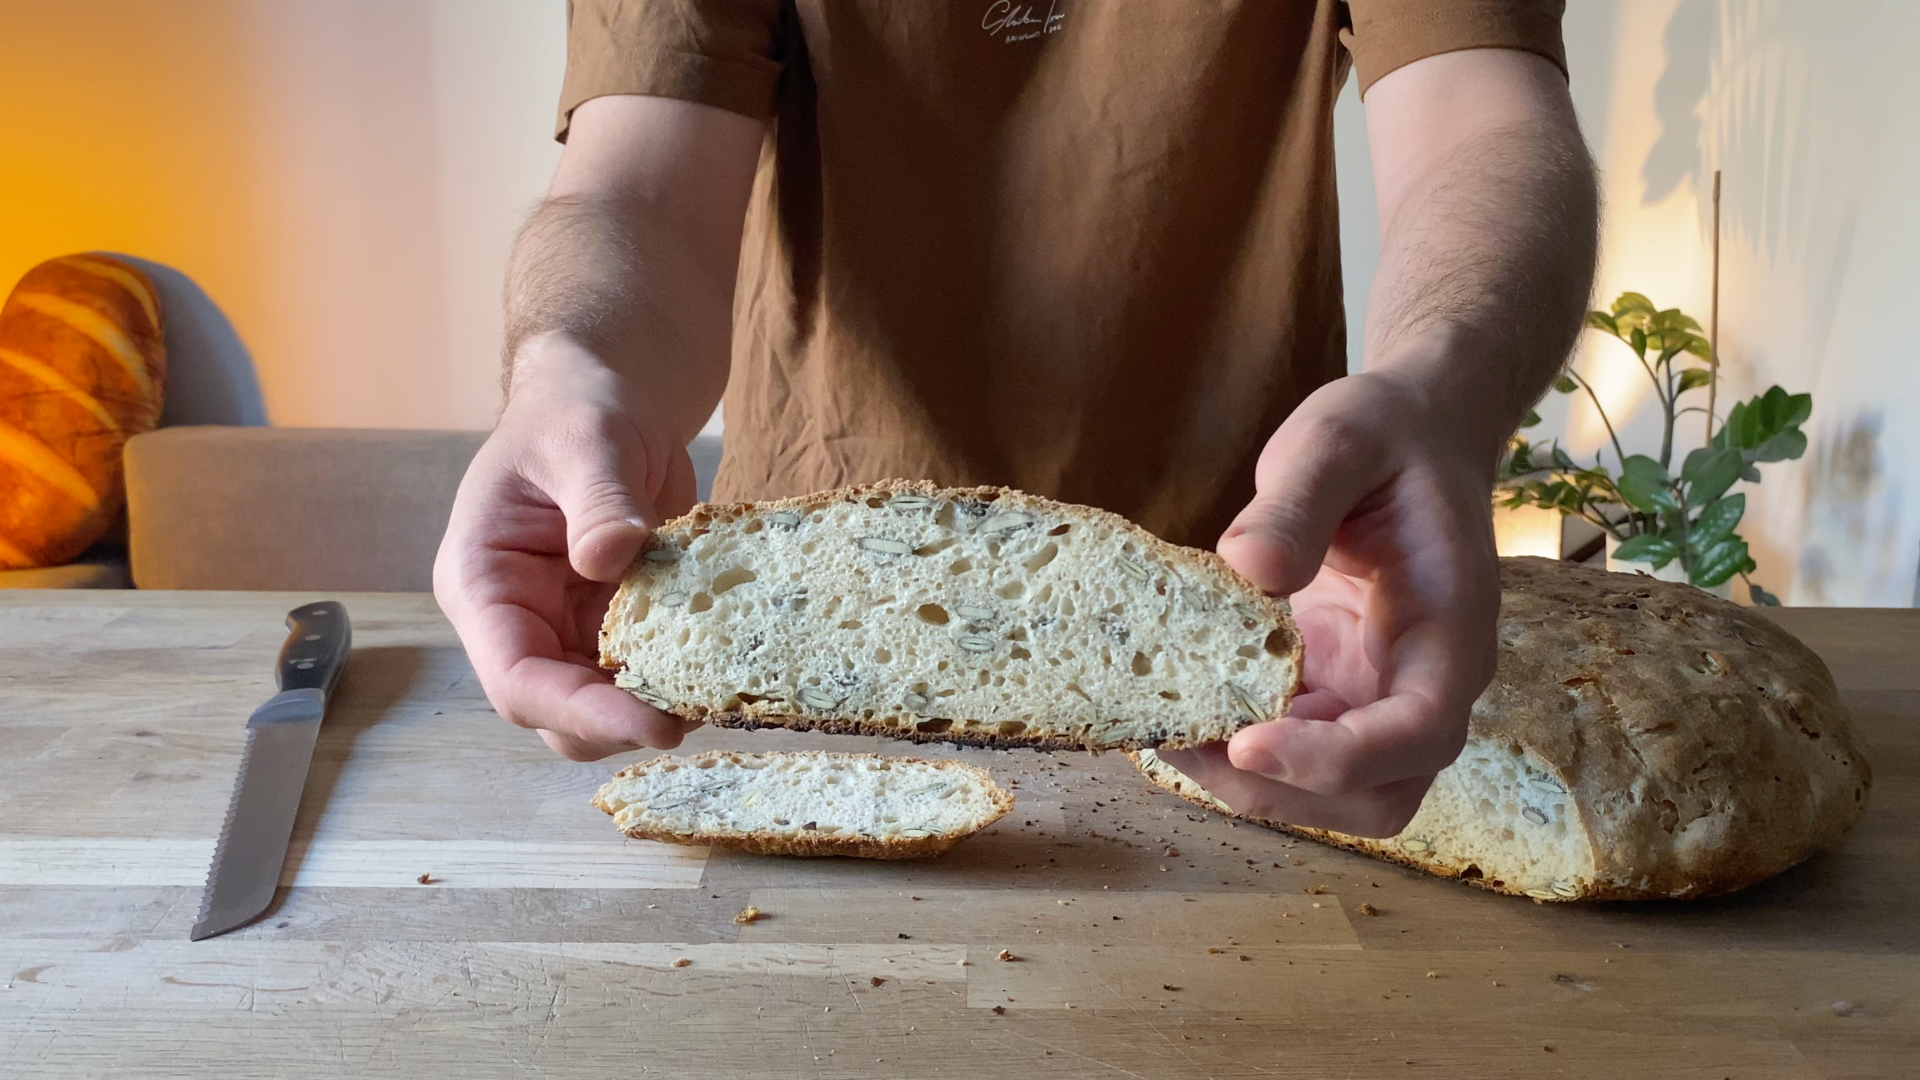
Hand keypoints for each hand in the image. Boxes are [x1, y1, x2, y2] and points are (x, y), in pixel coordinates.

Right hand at [434, 340, 703, 759]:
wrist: (607, 398)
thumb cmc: (576, 410)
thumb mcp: (585, 439)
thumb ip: (596, 498)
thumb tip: (609, 557)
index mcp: (482, 583)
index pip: (516, 678)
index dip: (581, 711)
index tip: (654, 722)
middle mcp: (516, 619)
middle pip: (555, 711)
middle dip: (621, 724)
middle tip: (699, 714)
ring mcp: (565, 627)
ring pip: (600, 705)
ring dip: (655, 708)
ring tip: (721, 694)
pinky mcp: (613, 625)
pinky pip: (641, 671)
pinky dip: (681, 678)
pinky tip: (727, 668)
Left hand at [1159, 367, 1502, 836]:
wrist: (1408, 435)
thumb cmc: (1385, 435)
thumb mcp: (1339, 440)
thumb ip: (1299, 501)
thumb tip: (1248, 568)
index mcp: (1450, 627)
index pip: (1418, 731)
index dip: (1338, 757)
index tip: (1249, 742)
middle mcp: (1426, 681)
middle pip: (1380, 793)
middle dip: (1286, 791)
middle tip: (1187, 747)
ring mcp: (1380, 694)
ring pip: (1337, 791)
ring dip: (1255, 784)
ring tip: (1170, 736)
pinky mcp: (1336, 690)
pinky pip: (1297, 751)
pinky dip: (1239, 752)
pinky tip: (1179, 714)